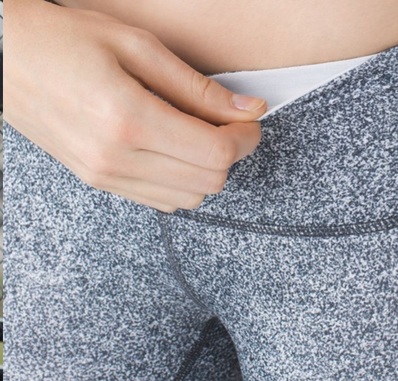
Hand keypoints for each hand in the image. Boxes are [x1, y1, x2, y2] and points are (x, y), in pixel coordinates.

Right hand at [4, 0, 266, 211]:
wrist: (1, 59)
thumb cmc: (61, 39)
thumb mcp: (136, 46)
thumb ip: (198, 87)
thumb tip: (249, 109)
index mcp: (128, 120)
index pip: (215, 154)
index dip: (245, 139)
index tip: (249, 120)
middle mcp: (117, 159)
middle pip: (209, 182)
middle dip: (231, 154)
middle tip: (228, 123)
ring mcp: (107, 177)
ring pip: (190, 198)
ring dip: (207, 170)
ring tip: (196, 133)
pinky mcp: (102, 184)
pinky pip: (164, 201)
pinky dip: (183, 180)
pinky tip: (174, 150)